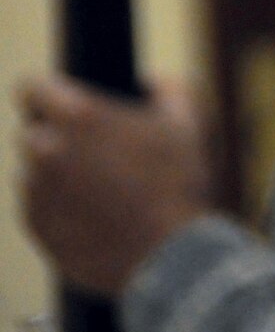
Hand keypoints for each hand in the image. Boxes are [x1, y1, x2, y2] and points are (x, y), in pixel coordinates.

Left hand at [16, 75, 213, 294]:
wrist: (168, 252)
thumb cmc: (178, 183)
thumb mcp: (185, 124)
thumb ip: (168, 89)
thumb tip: (152, 81)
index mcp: (80, 116)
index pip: (31, 87)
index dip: (47, 92)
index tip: (60, 100)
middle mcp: (47, 149)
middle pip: (32, 132)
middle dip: (56, 137)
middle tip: (92, 150)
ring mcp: (37, 191)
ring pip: (32, 172)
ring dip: (54, 173)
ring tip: (96, 187)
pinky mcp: (36, 226)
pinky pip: (36, 207)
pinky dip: (56, 206)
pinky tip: (92, 212)